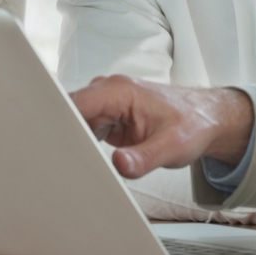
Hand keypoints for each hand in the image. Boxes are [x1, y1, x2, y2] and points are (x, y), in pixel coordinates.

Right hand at [70, 75, 253, 178]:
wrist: (206, 119)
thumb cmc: (193, 123)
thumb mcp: (172, 146)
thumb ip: (144, 158)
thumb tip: (119, 164)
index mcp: (119, 90)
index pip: (74, 102)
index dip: (58, 122)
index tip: (49, 144)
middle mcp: (109, 92)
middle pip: (68, 111)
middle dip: (61, 134)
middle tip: (58, 160)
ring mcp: (107, 104)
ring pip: (74, 121)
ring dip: (70, 140)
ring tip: (70, 161)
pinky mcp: (108, 118)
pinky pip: (84, 128)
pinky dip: (81, 143)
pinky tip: (82, 158)